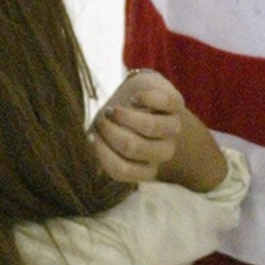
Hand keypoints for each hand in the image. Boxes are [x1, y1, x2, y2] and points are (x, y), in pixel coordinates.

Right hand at [92, 72, 227, 192]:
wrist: (135, 95)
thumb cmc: (117, 122)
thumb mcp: (103, 137)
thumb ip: (96, 147)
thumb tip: (87, 149)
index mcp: (144, 166)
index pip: (121, 170)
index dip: (103, 154)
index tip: (93, 138)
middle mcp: (162, 150)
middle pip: (134, 148)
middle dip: (111, 132)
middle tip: (101, 121)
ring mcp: (172, 127)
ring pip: (151, 127)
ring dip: (126, 116)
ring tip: (112, 110)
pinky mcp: (176, 103)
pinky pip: (166, 102)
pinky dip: (146, 98)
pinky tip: (134, 98)